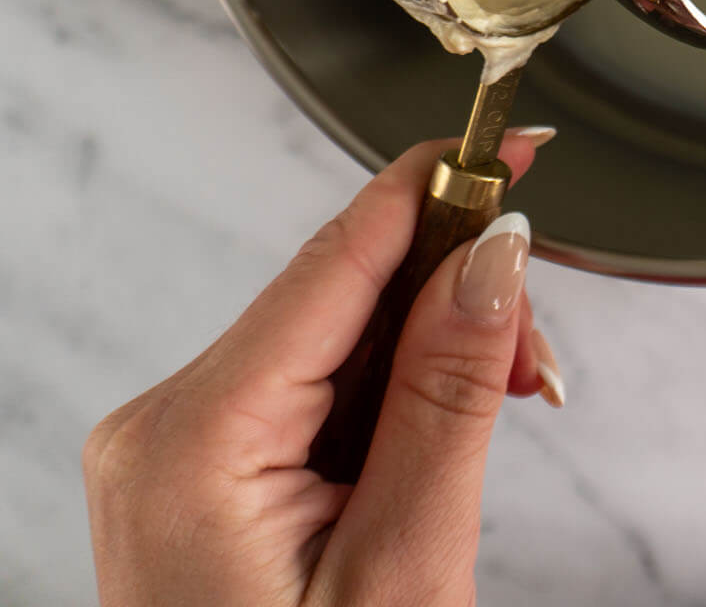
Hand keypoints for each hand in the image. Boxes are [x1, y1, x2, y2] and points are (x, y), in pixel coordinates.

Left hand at [84, 129, 565, 606]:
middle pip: (342, 292)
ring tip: (506, 410)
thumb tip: (494, 254)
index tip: (513, 142)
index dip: (435, 186)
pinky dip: (396, 396)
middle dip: (457, 300)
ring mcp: (177, 448)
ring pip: (339, 338)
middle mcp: (165, 424)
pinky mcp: (203, 470)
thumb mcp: (405, 562)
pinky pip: (316, 388)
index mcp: (194, 437)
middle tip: (540, 360)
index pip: (337, 258)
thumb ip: (450, 395)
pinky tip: (445, 433)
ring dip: (436, 355)